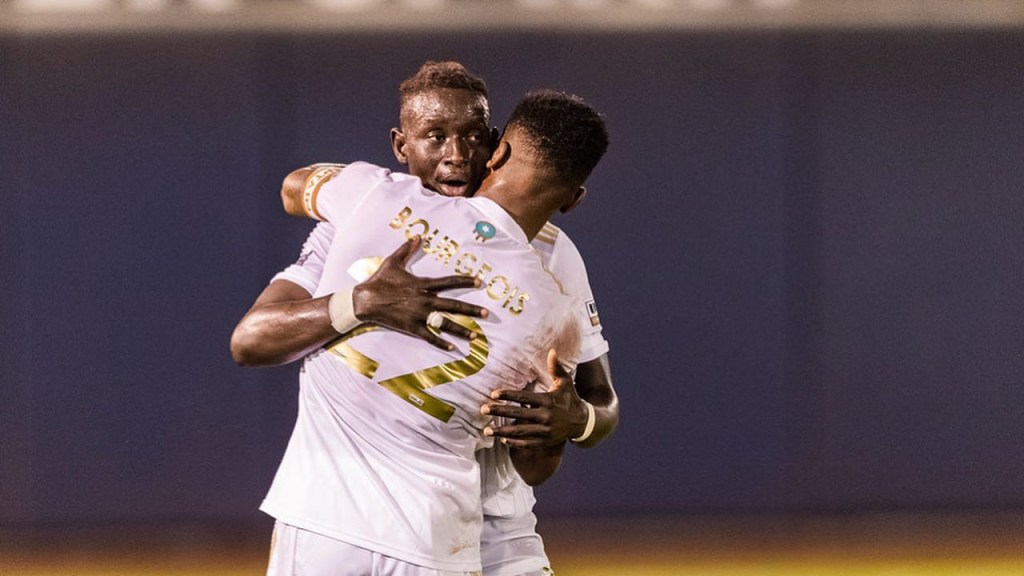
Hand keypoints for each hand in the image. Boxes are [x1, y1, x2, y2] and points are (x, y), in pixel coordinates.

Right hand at [352, 236, 487, 349]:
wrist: (365, 300)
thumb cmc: (379, 280)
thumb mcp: (393, 261)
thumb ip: (407, 249)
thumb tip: (417, 236)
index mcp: (423, 284)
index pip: (450, 282)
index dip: (466, 281)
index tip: (480, 281)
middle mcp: (425, 300)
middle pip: (453, 305)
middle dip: (471, 310)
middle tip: (487, 314)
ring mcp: (419, 315)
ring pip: (445, 324)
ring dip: (461, 330)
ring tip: (475, 335)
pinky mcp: (411, 327)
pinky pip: (429, 337)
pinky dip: (441, 343)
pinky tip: (452, 348)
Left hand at [482, 349, 587, 448]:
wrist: (582, 422)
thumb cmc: (569, 398)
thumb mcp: (565, 382)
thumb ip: (556, 367)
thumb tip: (552, 350)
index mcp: (548, 401)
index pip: (524, 398)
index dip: (508, 395)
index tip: (493, 394)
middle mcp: (545, 417)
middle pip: (518, 414)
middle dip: (499, 411)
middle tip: (483, 409)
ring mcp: (545, 431)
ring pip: (520, 432)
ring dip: (502, 432)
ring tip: (486, 430)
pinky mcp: (545, 442)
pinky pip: (527, 444)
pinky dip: (514, 443)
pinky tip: (502, 440)